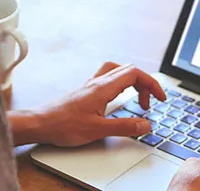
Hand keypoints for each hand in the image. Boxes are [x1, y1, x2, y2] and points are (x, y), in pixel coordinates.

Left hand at [9, 62, 166, 146]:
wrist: (40, 124)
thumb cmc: (63, 125)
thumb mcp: (98, 130)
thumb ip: (125, 127)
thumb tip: (145, 124)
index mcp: (103, 87)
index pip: (135, 74)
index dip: (152, 84)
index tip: (160, 98)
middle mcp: (98, 82)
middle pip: (129, 70)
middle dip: (145, 84)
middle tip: (149, 103)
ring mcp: (91, 85)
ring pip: (118, 72)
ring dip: (132, 82)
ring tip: (137, 99)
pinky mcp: (85, 92)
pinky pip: (108, 79)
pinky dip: (120, 85)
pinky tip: (118, 99)